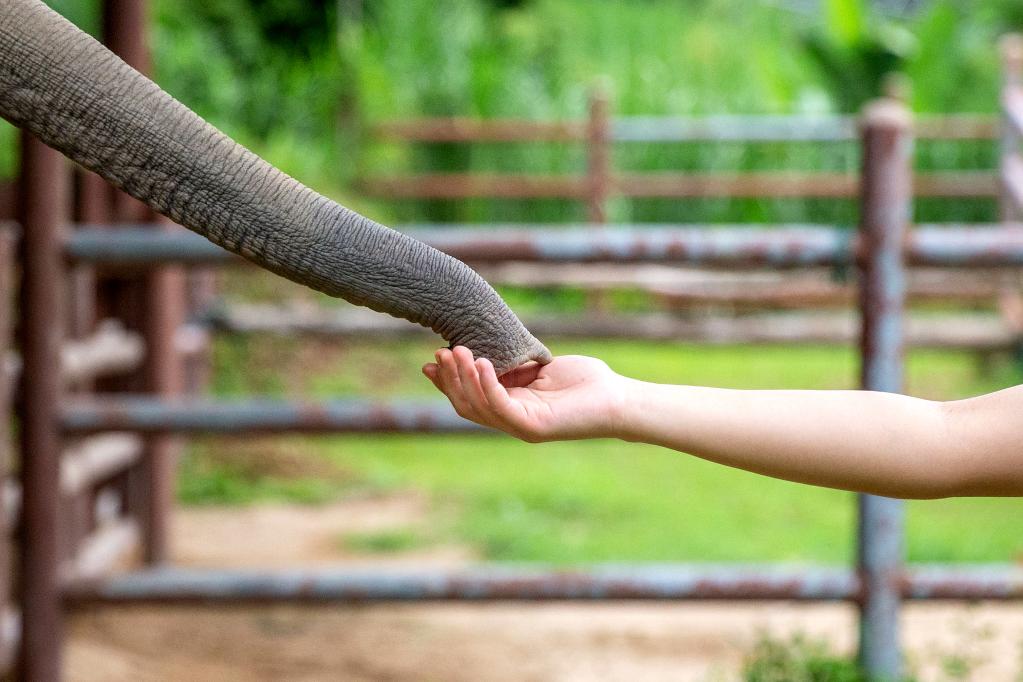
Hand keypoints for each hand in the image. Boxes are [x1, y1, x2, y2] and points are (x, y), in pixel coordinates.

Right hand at [422, 346, 629, 441]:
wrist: (617, 398)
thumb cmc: (585, 382)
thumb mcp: (539, 367)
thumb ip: (513, 365)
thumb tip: (484, 351)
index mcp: (512, 407)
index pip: (470, 397)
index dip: (448, 381)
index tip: (431, 360)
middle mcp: (512, 420)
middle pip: (468, 404)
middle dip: (450, 379)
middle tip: (441, 352)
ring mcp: (521, 426)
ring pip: (480, 407)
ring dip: (464, 379)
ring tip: (457, 352)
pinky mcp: (534, 427)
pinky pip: (502, 406)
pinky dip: (488, 385)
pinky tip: (482, 363)